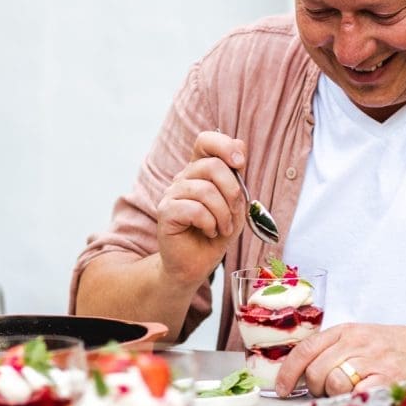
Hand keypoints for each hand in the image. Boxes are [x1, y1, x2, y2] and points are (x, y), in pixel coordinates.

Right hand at [156, 130, 247, 288]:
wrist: (196, 264)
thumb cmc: (216, 234)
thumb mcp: (235, 205)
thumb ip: (237, 178)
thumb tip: (240, 144)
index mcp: (199, 171)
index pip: (205, 141)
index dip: (224, 145)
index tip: (240, 164)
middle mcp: (183, 177)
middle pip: (212, 165)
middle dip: (232, 192)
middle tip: (234, 213)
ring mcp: (172, 193)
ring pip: (206, 190)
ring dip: (223, 214)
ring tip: (223, 228)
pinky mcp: (165, 211)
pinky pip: (195, 209)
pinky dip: (210, 223)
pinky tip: (209, 232)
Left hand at [274, 322, 405, 397]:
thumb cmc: (397, 348)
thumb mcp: (363, 338)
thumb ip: (335, 350)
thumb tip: (303, 374)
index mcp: (347, 330)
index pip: (305, 349)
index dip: (288, 372)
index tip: (282, 389)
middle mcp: (357, 342)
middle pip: (315, 371)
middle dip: (316, 388)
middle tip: (329, 392)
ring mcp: (373, 360)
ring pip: (333, 383)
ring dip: (334, 397)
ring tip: (348, 394)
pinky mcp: (388, 379)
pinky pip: (356, 395)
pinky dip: (353, 402)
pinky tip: (361, 400)